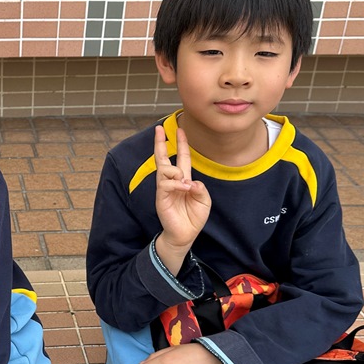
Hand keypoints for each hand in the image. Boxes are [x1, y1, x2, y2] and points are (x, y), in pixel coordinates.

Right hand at [153, 125, 211, 273]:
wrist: (185, 235)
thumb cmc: (194, 218)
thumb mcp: (204, 201)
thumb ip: (200, 189)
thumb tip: (189, 181)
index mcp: (184, 180)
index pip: (182, 158)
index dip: (182, 144)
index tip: (180, 130)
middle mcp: (173, 182)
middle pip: (164, 158)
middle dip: (161, 143)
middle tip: (158, 128)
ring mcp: (165, 189)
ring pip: (164, 169)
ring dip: (175, 171)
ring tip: (183, 181)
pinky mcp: (161, 197)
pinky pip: (165, 183)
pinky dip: (175, 184)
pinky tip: (183, 189)